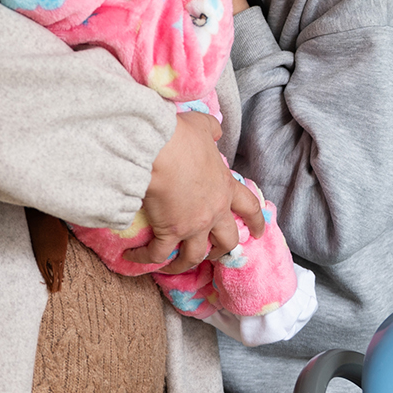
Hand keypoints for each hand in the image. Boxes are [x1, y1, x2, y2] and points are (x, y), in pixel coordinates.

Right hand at [124, 109, 265, 271]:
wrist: (158, 150)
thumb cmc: (181, 138)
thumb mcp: (203, 127)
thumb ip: (212, 131)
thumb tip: (216, 132)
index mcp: (225, 187)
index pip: (250, 208)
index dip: (256, 222)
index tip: (258, 233)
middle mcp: (214, 211)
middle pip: (227, 240)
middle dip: (222, 249)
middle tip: (215, 252)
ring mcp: (193, 225)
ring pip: (195, 256)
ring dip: (185, 263)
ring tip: (174, 266)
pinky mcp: (170, 232)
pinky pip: (159, 254)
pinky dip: (146, 259)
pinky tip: (135, 258)